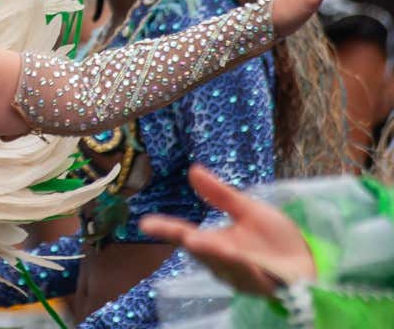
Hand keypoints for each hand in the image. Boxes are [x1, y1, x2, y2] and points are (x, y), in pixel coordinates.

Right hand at [139, 165, 314, 295]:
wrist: (308, 263)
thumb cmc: (274, 239)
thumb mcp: (247, 210)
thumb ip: (220, 195)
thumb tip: (193, 170)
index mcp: (213, 243)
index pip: (183, 234)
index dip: (165, 229)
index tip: (145, 223)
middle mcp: (220, 261)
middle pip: (200, 251)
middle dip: (190, 242)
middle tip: (180, 233)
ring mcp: (238, 275)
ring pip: (221, 263)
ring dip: (211, 253)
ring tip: (195, 241)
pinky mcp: (259, 284)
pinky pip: (247, 274)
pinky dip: (238, 265)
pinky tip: (232, 254)